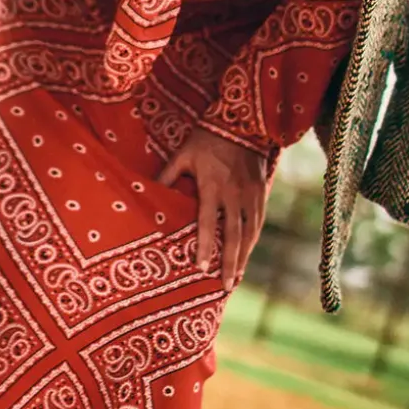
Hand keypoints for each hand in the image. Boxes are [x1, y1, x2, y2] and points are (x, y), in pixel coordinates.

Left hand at [158, 126, 266, 290]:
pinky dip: (253, 240)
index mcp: (212, 185)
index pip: (208, 222)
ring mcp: (250, 193)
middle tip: (226, 286)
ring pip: (249, 232)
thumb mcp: (183, 154)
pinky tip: (248, 253)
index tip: (202, 268)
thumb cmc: (206, 138)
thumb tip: (147, 192)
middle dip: (230, 263)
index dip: (205, 246)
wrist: (242, 121)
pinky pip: (258, 221)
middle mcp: (233, 193)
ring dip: (243, 257)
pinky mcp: (261, 191)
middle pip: (233, 235)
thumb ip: (167, 175)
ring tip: (237, 278)